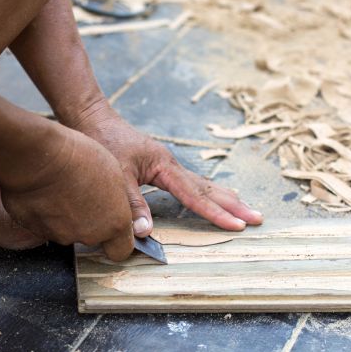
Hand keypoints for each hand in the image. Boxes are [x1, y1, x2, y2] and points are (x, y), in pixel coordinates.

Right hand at [0, 126, 133, 260]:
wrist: (39, 158)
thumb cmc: (79, 158)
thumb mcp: (116, 172)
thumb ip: (118, 201)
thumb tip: (116, 210)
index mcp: (114, 223)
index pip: (121, 250)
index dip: (117, 240)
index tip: (113, 226)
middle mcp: (89, 234)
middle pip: (92, 236)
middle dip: (89, 220)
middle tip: (83, 193)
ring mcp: (61, 234)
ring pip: (66, 230)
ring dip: (65, 216)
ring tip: (61, 188)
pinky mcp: (35, 230)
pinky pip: (42, 224)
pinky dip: (43, 212)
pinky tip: (43, 191)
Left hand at [68, 101, 263, 236]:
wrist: (92, 119)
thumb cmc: (102, 142)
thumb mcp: (115, 175)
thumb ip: (132, 204)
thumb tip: (146, 232)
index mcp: (164, 166)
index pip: (196, 195)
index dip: (216, 213)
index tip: (238, 226)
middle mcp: (171, 165)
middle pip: (208, 188)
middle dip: (234, 205)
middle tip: (258, 218)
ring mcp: (167, 165)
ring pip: (202, 184)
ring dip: (224, 198)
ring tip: (245, 209)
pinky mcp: (160, 167)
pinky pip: (190, 184)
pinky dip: (206, 193)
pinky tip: (211, 198)